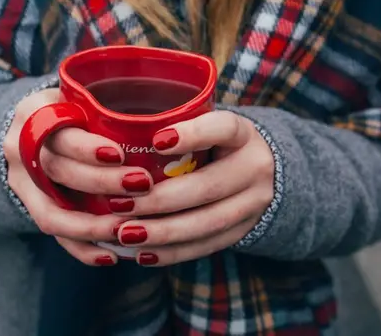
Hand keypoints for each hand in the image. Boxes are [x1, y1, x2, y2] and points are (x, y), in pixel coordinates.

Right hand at [2, 88, 152, 265]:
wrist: (32, 130)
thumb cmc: (72, 110)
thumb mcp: (80, 96)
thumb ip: (107, 106)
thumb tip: (168, 121)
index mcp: (34, 113)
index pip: (57, 131)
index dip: (86, 148)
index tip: (120, 154)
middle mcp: (19, 147)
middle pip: (57, 170)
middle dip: (100, 183)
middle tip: (141, 186)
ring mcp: (19, 181)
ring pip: (50, 211)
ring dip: (91, 225)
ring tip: (126, 230)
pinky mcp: (28, 206)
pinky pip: (53, 233)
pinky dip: (82, 247)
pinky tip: (111, 255)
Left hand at [111, 111, 274, 265]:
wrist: (262, 172)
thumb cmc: (215, 143)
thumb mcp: (207, 126)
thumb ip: (176, 127)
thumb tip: (118, 133)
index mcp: (243, 134)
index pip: (224, 128)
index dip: (193, 135)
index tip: (155, 141)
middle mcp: (254, 168)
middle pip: (207, 187)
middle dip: (159, 200)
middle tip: (119, 204)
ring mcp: (253, 204)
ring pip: (207, 223)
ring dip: (162, 232)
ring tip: (125, 234)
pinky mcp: (243, 231)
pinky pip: (206, 246)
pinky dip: (172, 252)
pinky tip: (143, 254)